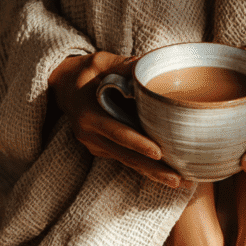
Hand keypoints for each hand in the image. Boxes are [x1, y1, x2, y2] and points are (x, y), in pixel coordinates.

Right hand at [49, 51, 189, 188]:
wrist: (63, 86)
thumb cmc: (87, 72)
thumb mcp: (100, 62)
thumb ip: (121, 65)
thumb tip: (144, 64)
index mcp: (89, 115)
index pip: (117, 132)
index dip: (138, 143)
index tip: (158, 153)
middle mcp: (91, 135)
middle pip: (127, 156)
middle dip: (154, 169)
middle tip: (180, 180)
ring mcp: (96, 145)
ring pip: (129, 162)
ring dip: (155, 174)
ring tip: (182, 183)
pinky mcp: (103, 149)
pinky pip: (127, 160)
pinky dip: (148, 169)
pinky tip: (170, 176)